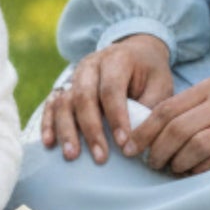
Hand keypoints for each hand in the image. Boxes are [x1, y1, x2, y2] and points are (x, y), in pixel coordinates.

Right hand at [41, 34, 172, 164]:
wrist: (136, 52)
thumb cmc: (150, 74)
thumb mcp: (161, 85)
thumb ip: (150, 109)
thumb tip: (138, 141)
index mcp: (117, 59)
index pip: (111, 89)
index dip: (116, 117)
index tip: (124, 144)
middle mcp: (91, 64)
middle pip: (83, 96)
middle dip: (91, 129)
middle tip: (100, 157)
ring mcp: (75, 74)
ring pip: (64, 101)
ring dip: (66, 129)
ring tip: (72, 155)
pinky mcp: (65, 85)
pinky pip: (51, 103)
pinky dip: (48, 123)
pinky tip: (49, 142)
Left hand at [132, 72, 209, 175]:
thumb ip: (189, 105)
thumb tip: (152, 129)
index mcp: (208, 88)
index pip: (166, 109)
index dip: (144, 131)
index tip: (132, 146)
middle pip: (176, 129)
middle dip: (157, 150)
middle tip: (150, 163)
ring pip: (196, 146)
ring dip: (177, 162)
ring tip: (171, 168)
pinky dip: (200, 170)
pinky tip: (193, 174)